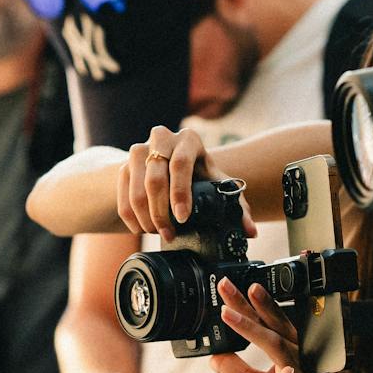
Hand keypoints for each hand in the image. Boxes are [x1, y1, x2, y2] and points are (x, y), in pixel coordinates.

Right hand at [117, 125, 257, 240]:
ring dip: (145, 217)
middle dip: (161, 212)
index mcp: (189, 139)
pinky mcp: (123, 166)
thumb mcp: (217, 184)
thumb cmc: (199, 175)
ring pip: (136, 188)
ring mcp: (139, 150)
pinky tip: (141, 228)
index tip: (182, 218)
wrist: (171, 164)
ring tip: (157, 233)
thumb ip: (237, 206)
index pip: (181, 163)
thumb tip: (250, 231)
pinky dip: (130, 216)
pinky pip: (122, 195)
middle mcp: (161, 138)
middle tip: (169, 233)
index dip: (180, 193)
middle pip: (155, 178)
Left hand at [210, 280, 342, 372]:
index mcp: (283, 353)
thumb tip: (215, 354)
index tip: (225, 287)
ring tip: (234, 315)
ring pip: (279, 349)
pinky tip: (283, 371)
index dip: (245, 305)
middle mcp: (293, 359)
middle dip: (251, 304)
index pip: (263, 323)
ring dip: (257, 330)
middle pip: (272, 326)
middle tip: (228, 286)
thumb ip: (236, 370)